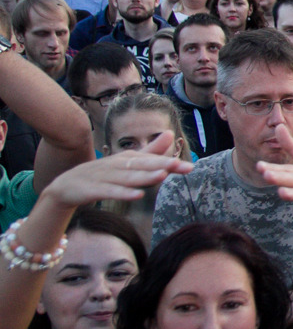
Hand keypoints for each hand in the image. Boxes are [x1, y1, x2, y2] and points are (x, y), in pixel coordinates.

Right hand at [40, 133, 191, 209]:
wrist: (66, 186)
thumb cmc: (103, 174)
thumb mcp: (127, 162)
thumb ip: (150, 151)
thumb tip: (170, 133)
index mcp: (128, 159)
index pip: (152, 160)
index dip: (170, 162)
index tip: (190, 166)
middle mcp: (118, 165)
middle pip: (142, 166)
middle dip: (162, 165)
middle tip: (181, 166)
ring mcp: (105, 177)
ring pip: (128, 177)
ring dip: (145, 177)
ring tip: (163, 176)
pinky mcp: (94, 189)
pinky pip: (111, 192)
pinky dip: (123, 193)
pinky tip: (137, 195)